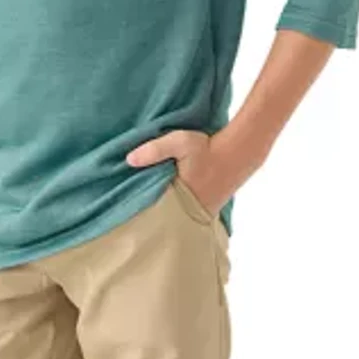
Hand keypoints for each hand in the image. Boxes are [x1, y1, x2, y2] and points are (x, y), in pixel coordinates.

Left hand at [126, 128, 242, 217]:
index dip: (136, 207)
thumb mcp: (179, 142)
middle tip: (126, 213)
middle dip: (146, 214)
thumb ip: (155, 150)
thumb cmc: (207, 148)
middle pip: (160, 216)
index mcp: (178, 195)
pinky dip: (173, 209)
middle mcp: (187, 209)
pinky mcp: (205, 211)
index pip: (150, 208)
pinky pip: (183, 213)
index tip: (120, 206)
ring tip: (141, 207)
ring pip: (171, 216)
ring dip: (160, 210)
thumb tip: (128, 160)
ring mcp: (198, 213)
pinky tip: (164, 202)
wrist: (237, 154)